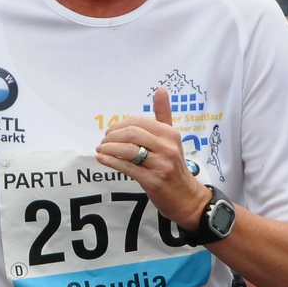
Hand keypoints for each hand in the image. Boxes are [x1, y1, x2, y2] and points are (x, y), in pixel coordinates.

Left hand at [96, 87, 210, 229]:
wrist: (186, 197)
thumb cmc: (174, 165)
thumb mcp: (171, 139)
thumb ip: (163, 114)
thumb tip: (160, 89)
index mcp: (170, 134)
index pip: (139, 121)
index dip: (120, 125)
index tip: (111, 131)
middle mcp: (168, 147)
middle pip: (132, 134)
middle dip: (112, 136)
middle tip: (104, 141)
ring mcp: (161, 164)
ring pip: (128, 150)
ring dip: (109, 148)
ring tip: (101, 150)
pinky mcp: (153, 180)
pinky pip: (127, 167)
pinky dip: (111, 161)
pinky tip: (102, 158)